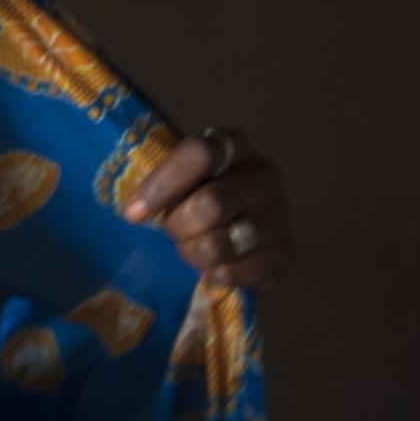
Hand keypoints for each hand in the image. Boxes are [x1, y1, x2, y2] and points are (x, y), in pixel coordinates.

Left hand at [122, 127, 293, 292]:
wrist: (233, 234)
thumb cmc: (191, 199)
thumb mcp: (175, 181)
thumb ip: (159, 183)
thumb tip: (135, 211)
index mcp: (231, 145)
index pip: (199, 154)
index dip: (163, 185)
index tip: (134, 215)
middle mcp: (263, 173)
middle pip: (210, 205)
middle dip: (178, 226)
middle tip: (173, 231)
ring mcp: (279, 212)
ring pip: (219, 244)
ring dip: (194, 253)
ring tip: (195, 248)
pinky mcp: (285, 251)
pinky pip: (234, 272)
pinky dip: (214, 275)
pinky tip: (214, 267)